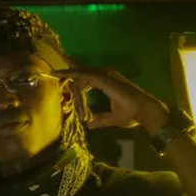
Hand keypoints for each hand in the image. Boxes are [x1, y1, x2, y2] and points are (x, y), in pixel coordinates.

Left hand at [52, 63, 169, 133]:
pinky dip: (69, 74)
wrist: (144, 112)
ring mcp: (104, 76)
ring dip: (66, 77)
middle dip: (67, 71)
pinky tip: (57, 74)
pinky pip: (81, 75)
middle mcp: (105, 76)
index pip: (87, 77)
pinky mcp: (102, 79)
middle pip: (81, 72)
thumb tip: (89, 124)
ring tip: (51, 73)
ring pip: (79, 75)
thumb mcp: (112, 118)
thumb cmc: (132, 114)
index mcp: (107, 82)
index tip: (69, 87)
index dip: (76, 81)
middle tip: (52, 70)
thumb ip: (100, 119)